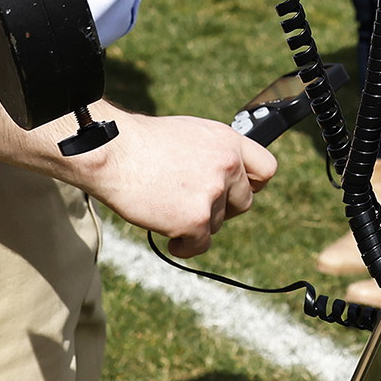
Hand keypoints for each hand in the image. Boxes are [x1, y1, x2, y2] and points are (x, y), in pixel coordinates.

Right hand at [65, 107, 274, 256]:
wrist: (114, 151)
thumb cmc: (142, 143)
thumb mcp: (190, 134)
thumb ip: (214, 154)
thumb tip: (226, 177)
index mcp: (228, 141)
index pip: (266, 169)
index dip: (251, 185)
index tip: (236, 192)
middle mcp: (227, 164)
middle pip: (244, 202)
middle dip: (223, 209)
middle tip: (195, 207)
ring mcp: (213, 192)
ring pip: (218, 224)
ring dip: (196, 224)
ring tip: (167, 210)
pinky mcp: (196, 219)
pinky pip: (200, 245)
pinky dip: (185, 246)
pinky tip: (170, 238)